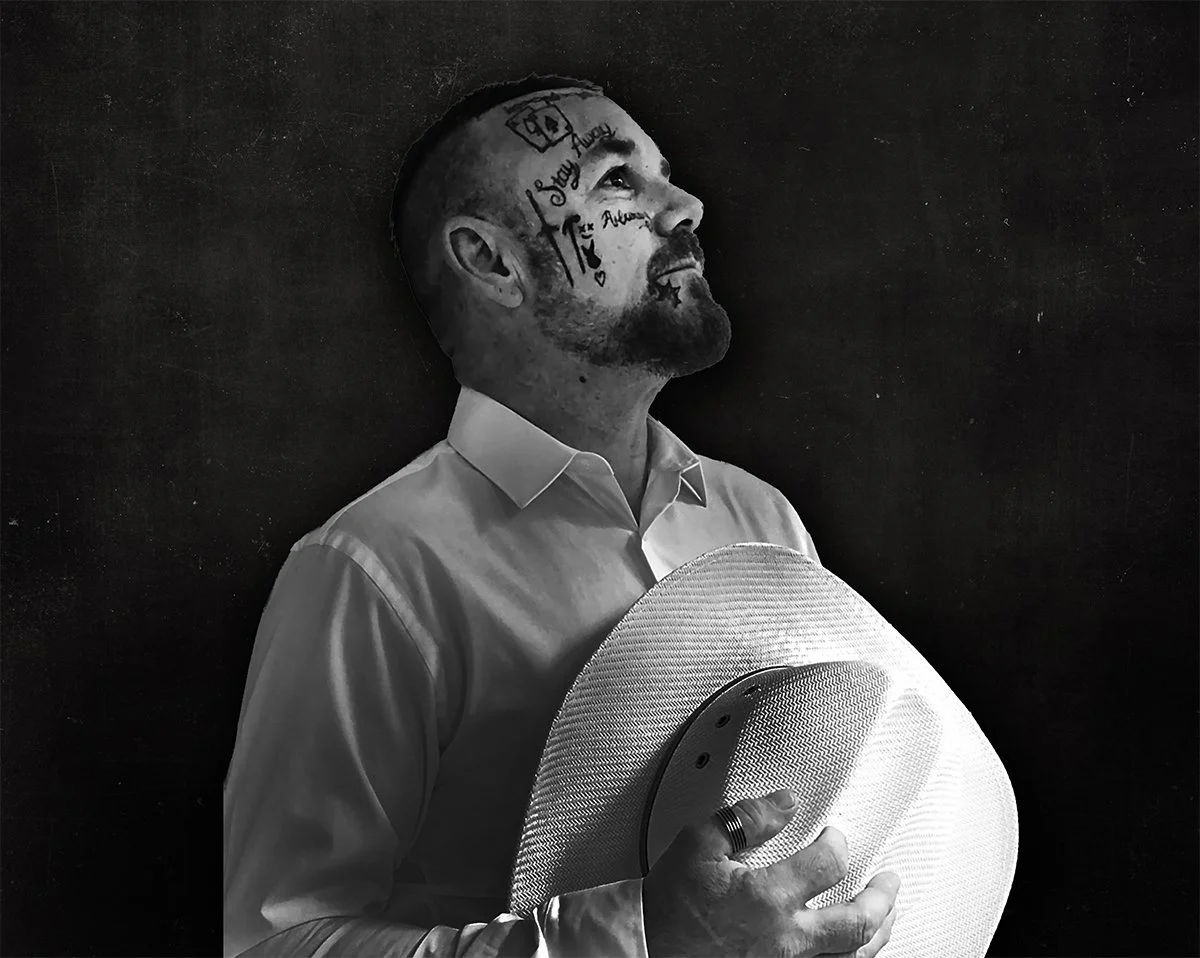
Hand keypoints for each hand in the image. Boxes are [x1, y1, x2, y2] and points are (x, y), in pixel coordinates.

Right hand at [642, 788, 899, 956]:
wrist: (648, 947)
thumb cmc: (670, 902)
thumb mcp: (700, 843)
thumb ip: (747, 818)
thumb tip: (785, 802)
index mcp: (767, 899)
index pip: (827, 865)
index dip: (837, 843)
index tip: (835, 835)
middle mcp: (785, 939)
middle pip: (858, 923)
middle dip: (883, 898)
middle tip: (891, 881)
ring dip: (876, 935)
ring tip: (886, 917)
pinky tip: (851, 949)